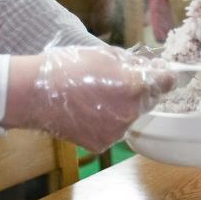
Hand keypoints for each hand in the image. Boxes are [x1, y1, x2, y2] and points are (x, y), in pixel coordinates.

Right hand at [3, 47, 181, 151]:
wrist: (33, 94)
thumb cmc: (67, 68)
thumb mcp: (104, 54)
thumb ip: (134, 63)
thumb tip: (152, 68)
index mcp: (134, 86)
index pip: (167, 82)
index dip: (165, 75)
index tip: (162, 72)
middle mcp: (130, 113)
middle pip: (149, 101)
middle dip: (140, 91)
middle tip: (116, 82)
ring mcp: (116, 132)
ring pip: (131, 118)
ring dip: (122, 108)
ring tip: (96, 96)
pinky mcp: (102, 144)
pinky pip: (114, 131)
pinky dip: (107, 122)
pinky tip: (88, 111)